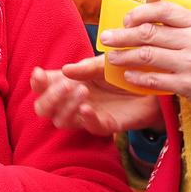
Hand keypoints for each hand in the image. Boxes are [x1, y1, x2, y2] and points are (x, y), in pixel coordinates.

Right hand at [31, 58, 164, 135]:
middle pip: (44, 109)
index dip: (37, 83)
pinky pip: (90, 128)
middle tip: (65, 85)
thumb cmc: (124, 71)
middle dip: (49, 98)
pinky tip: (87, 108)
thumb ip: (86, 67)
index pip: (43, 87)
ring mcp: (87, 115)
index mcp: (68, 82)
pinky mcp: (106, 125)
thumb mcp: (104, 63)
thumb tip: (65, 70)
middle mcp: (73, 101)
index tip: (39, 73)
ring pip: (62, 121)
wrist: (153, 84)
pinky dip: (86, 119)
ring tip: (82, 91)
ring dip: (67, 107)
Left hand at [100, 1, 190, 122]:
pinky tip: (127, 76)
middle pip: (150, 32)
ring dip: (125, 55)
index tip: (126, 19)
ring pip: (147, 55)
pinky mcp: (188, 85)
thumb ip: (185, 27)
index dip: (140, 12)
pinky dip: (138, 77)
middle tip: (106, 37)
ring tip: (111, 57)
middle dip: (123, 34)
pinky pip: (155, 79)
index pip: (164, 9)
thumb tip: (153, 16)